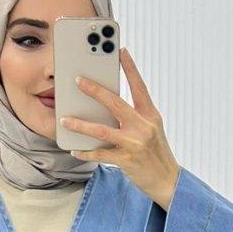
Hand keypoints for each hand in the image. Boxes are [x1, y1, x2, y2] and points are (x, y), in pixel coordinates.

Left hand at [64, 46, 180, 208]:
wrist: (167, 181)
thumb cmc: (156, 153)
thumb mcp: (151, 129)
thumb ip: (135, 116)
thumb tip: (107, 106)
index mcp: (150, 115)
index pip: (139, 86)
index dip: (130, 68)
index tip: (120, 50)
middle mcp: (143, 126)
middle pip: (115, 103)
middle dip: (95, 90)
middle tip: (78, 80)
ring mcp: (135, 144)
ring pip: (102, 130)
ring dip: (81, 124)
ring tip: (65, 120)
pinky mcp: (127, 161)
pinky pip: (101, 154)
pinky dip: (86, 152)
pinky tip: (75, 149)